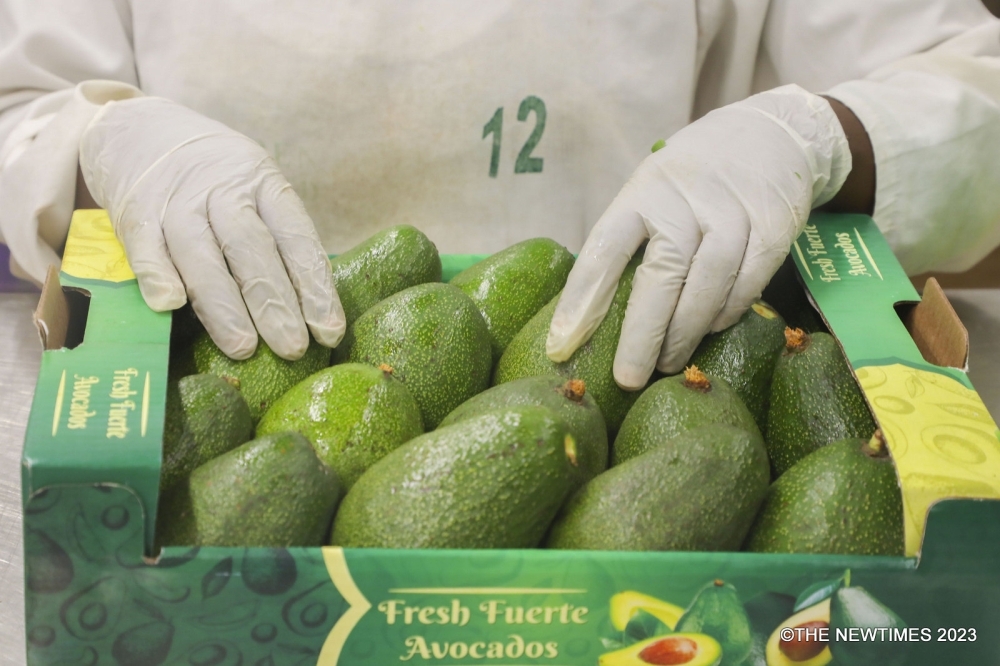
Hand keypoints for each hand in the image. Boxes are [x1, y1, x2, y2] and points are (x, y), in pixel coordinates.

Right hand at [79, 97, 344, 359]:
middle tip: (293, 347)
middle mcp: (223, 190)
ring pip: (202, 253)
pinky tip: (171, 304)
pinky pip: (147, 246)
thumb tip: (310, 311)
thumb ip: (276, 239)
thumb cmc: (215, 179)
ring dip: (223, 304)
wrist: (138, 130)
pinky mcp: (135, 212)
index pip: (295, 236)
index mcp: (264, 184)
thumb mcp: (255, 189)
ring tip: (243, 346)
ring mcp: (177, 200)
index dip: (314, 284)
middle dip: (274, 302)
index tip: (329, 329)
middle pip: (252, 248)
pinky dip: (157, 274)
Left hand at [546, 85, 851, 388]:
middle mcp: (683, 200)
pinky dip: (728, 312)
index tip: (561, 346)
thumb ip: (626, 241)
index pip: (602, 250)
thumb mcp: (649, 192)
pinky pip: (748, 282)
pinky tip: (711, 330)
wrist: (769, 133)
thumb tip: (585, 315)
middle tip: (627, 378)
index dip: (580, 301)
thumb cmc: (689, 180)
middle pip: (661, 275)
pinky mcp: (773, 224)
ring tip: (667, 364)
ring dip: (685, 332)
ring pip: (707, 284)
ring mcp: (731, 211)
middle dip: (642, 335)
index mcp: (640, 193)